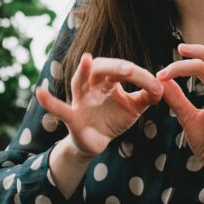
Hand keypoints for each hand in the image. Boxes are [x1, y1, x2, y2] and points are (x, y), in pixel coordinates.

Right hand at [35, 53, 163, 158]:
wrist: (96, 142)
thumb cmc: (113, 118)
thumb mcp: (134, 107)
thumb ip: (148, 95)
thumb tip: (163, 86)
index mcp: (108, 80)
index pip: (124, 70)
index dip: (140, 77)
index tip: (157, 87)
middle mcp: (92, 85)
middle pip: (101, 68)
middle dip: (115, 67)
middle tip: (130, 69)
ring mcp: (79, 99)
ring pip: (79, 81)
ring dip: (82, 71)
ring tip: (86, 60)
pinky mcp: (71, 117)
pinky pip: (59, 108)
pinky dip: (49, 102)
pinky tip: (39, 94)